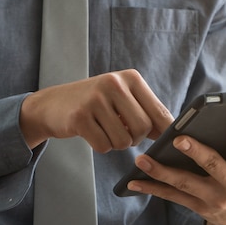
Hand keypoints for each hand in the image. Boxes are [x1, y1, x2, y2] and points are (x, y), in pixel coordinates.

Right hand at [20, 69, 173, 152]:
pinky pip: (104, 146)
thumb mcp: (121, 99)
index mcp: (130, 78)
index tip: (162, 142)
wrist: (52, 104)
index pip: (159, 112)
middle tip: (122, 133)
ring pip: (123, 141)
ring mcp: (95, 99)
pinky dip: (100, 146)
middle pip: (143, 129)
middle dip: (135, 139)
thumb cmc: (94, 104)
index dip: (163, 132)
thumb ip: (146, 112)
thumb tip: (173, 132)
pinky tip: (91, 133)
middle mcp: (114, 84)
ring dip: (116, 143)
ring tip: (104, 130)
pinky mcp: (80, 117)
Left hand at [127, 113, 225, 224]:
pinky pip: (172, 196)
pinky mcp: (197, 206)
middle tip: (179, 138)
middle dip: (196, 152)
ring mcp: (213, 198)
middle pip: (213, 166)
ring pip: (185, 183)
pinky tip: (133, 181)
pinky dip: (151, 188)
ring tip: (142, 159)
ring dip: (161, 171)